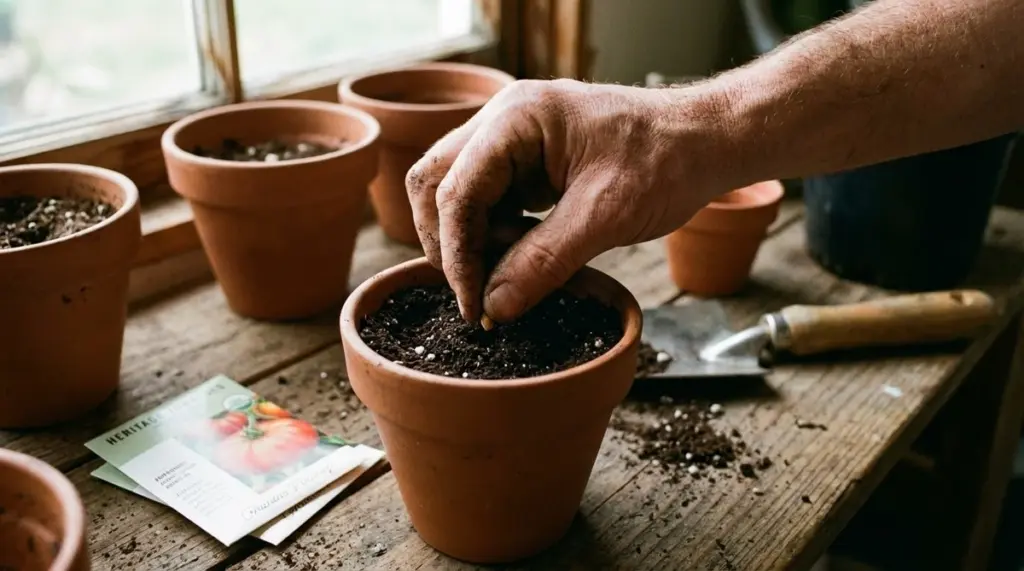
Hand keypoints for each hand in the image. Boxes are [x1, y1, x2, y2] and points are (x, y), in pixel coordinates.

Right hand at [405, 78, 737, 322]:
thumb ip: (543, 262)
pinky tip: (517, 259)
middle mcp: (504, 120)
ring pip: (456, 192)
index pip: (455, 189)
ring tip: (502, 279)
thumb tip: (494, 306)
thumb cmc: (667, 161)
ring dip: (469, 241)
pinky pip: (487, 199)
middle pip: (436, 183)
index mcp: (517, 118)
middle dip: (448, 244)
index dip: (456, 253)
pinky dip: (492, 234)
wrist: (707, 141)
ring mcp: (512, 138)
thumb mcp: (605, 217)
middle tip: (475, 296)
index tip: (473, 304)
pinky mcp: (527, 161)